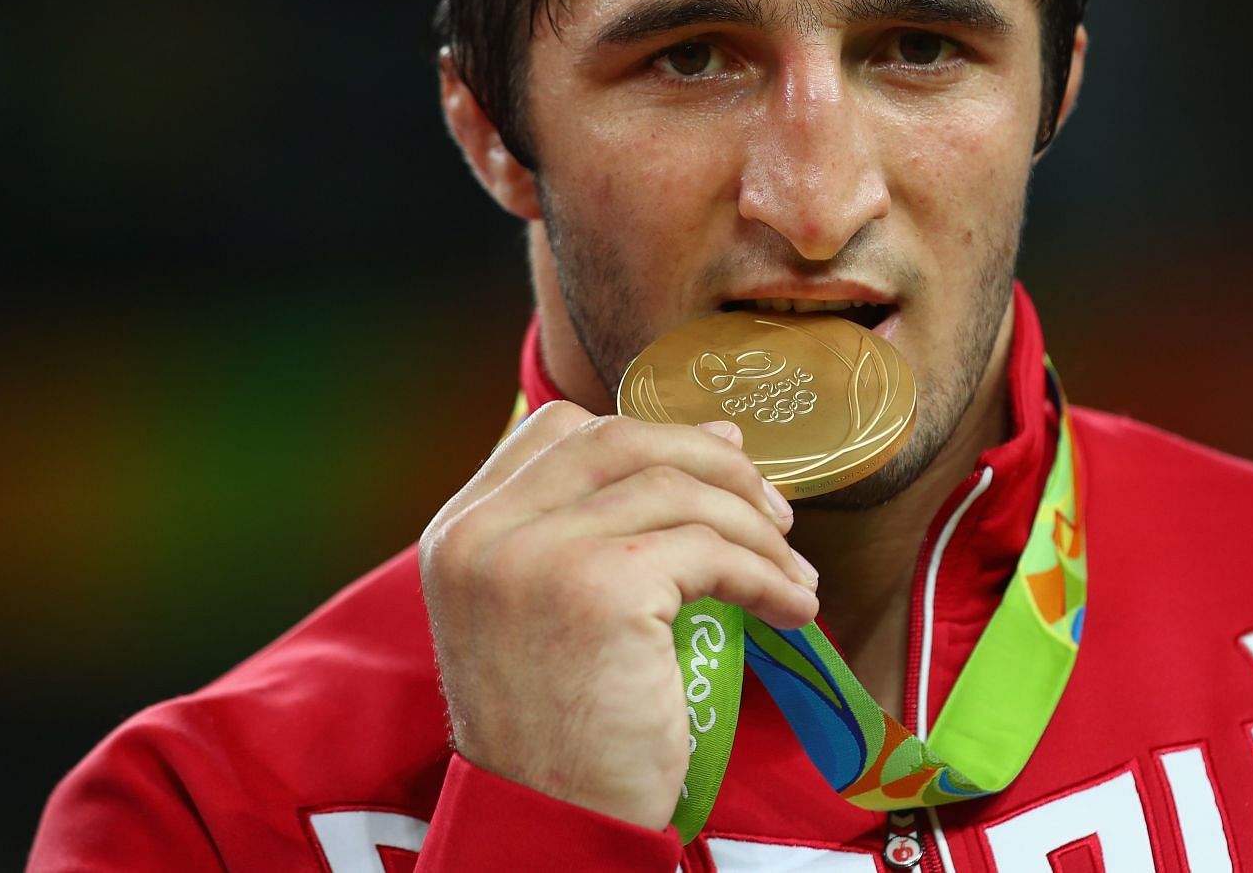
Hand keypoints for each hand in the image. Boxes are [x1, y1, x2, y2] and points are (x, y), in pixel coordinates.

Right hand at [418, 401, 818, 829]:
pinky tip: (791, 609)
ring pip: (677, 491)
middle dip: (713, 463)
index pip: (555, 427)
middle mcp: (485, 532)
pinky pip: (711, 552)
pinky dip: (768, 576)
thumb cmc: (559, 729)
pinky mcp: (600, 589)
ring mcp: (537, 555)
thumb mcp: (541, 611)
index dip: (646, 433)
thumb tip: (715, 440)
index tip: (715, 460)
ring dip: (756, 528)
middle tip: (772, 509)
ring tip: (791, 573)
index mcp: (461, 530)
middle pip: (620, 438)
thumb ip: (590, 528)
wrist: (549, 823)